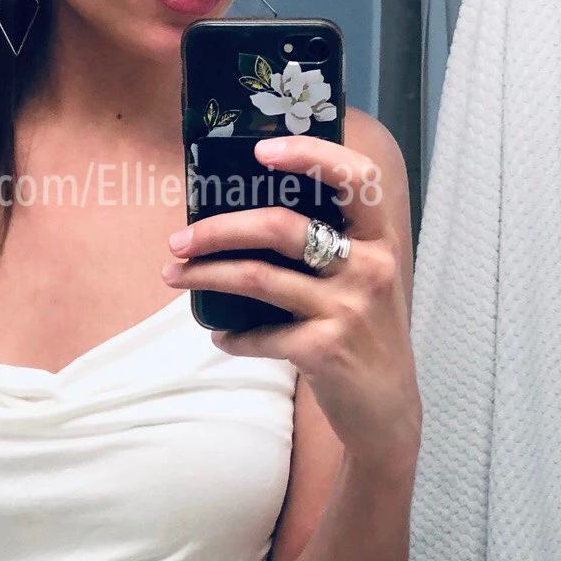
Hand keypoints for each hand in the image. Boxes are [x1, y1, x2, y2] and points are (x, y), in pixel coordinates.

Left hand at [162, 132, 420, 473]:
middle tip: (179, 239)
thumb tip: (251, 214)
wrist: (387, 410)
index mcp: (380, 239)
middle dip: (218, 229)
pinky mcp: (324, 349)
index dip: (310, 154)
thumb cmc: (366, 335)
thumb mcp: (365, 280)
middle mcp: (369, 266)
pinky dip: (232, 337)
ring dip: (206, 274)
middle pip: (282, 227)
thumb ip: (333, 245)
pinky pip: (260, 335)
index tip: (260, 150)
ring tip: (173, 274)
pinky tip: (220, 337)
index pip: (356, 177)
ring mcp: (347, 308)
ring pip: (258, 277)